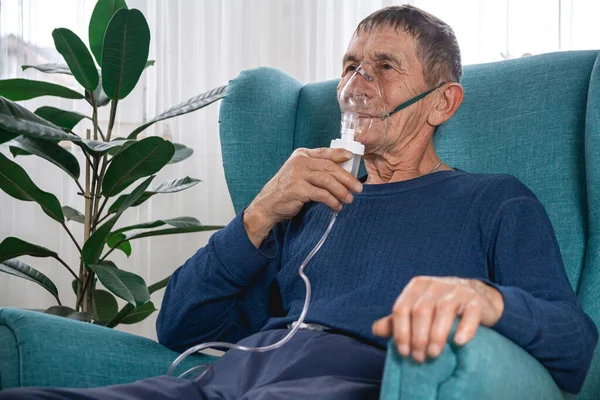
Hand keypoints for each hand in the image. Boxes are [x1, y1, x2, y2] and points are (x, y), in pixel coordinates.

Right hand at [243, 147, 362, 246]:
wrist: (268, 204)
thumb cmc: (287, 189)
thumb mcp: (300, 173)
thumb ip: (316, 169)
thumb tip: (343, 172)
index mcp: (301, 155)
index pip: (324, 152)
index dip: (340, 154)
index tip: (352, 157)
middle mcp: (299, 162)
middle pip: (329, 167)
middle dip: (346, 178)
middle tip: (358, 188)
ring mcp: (297, 175)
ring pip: (327, 181)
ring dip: (341, 191)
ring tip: (349, 199)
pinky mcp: (297, 189)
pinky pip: (320, 194)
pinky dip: (331, 201)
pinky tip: (336, 206)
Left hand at [372, 276, 503, 362]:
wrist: (476, 297)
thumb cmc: (439, 308)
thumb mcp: (416, 310)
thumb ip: (397, 320)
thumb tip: (375, 330)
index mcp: (417, 286)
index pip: (402, 307)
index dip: (400, 331)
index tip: (403, 352)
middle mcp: (435, 285)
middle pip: (421, 310)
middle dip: (418, 337)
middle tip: (419, 358)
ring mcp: (457, 290)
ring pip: (443, 310)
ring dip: (437, 335)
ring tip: (433, 354)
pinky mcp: (475, 300)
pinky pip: (470, 313)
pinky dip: (464, 328)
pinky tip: (459, 342)